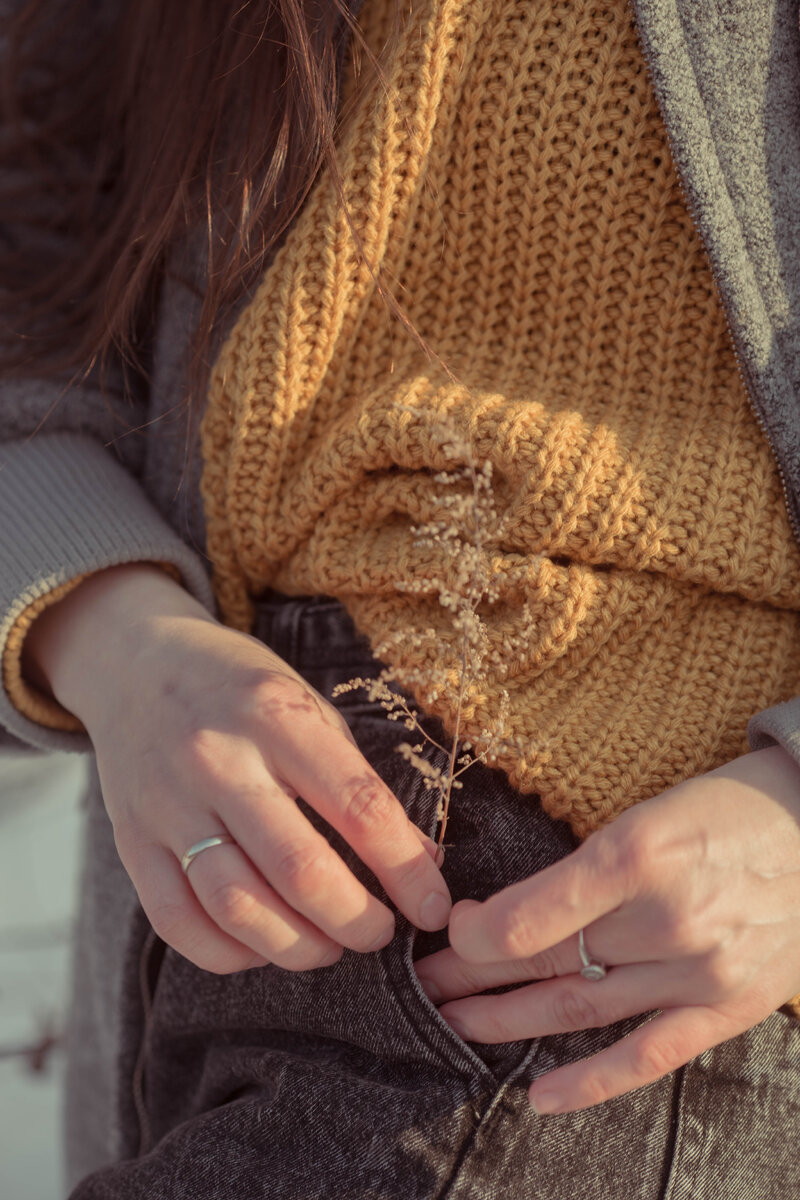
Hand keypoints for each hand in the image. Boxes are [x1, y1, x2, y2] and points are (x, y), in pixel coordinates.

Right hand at [25, 565, 450, 972]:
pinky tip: (263, 945)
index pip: (358, 808)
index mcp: (276, 715)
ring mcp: (168, 803)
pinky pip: (178, 923)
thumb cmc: (242, 690)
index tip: (433, 909)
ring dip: (297, 947)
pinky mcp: (132, 840)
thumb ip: (360, 784)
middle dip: (356, 921)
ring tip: (328, 947)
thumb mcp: (311, 710)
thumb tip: (421, 861)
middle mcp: (218, 759)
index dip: (405, 872)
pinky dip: (229, 953)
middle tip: (381, 935)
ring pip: (237, 907)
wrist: (138, 664)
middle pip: (298, 871)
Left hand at [414, 746, 799, 1112]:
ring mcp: (699, 970)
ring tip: (454, 1021)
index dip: (476, 931)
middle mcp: (665, 917)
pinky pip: (650, 1056)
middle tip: (425, 982)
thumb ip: (583, 865)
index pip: (528, 917)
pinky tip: (538, 1094)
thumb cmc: (726, 810)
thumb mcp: (644, 813)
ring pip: (579, 1007)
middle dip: (473, 974)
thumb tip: (513, 908)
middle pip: (545, 961)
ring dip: (508, 1018)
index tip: (453, 926)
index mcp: (635, 854)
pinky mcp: (728, 1006)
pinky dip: (592, 1081)